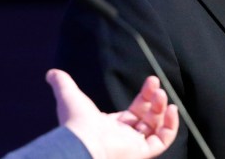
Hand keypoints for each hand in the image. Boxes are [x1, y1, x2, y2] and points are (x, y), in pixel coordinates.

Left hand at [46, 69, 178, 158]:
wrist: (82, 141)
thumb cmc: (76, 121)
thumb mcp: (69, 95)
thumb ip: (62, 82)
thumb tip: (51, 73)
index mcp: (111, 125)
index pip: (135, 110)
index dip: (145, 95)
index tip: (152, 81)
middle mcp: (124, 136)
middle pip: (148, 117)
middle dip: (155, 100)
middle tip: (157, 86)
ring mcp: (134, 146)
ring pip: (156, 128)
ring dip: (162, 110)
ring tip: (163, 95)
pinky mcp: (142, 152)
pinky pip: (163, 141)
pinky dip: (171, 126)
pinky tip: (172, 109)